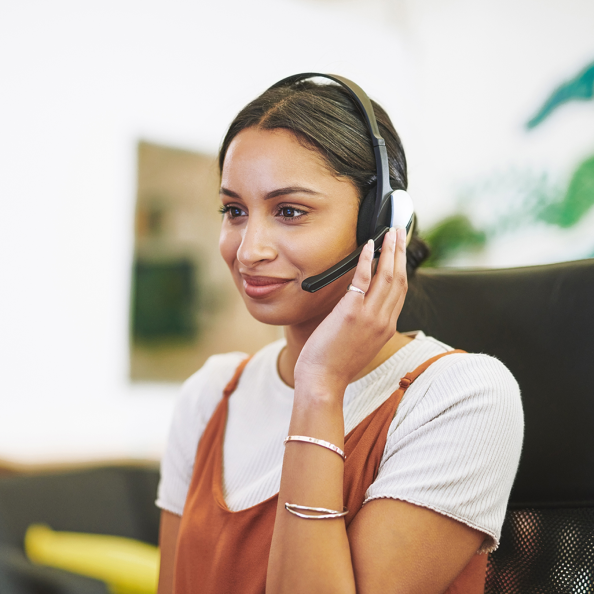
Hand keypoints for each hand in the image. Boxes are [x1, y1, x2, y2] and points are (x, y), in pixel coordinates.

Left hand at [294, 227, 407, 396]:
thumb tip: (360, 304)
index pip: (400, 292)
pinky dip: (367, 259)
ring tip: (390, 233)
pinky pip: (363, 278)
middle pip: (398, 279)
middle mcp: (383, 320)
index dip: (402, 268)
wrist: (323, 381)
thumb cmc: (335, 364)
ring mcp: (369, 316)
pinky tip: (368, 245)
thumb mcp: (360, 344)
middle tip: (401, 233)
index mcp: (386, 327)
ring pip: (387, 276)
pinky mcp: (351, 311)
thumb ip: (367, 324)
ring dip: (390, 250)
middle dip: (400, 253)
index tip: (400, 252)